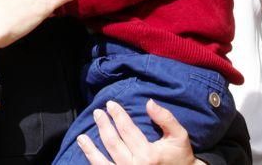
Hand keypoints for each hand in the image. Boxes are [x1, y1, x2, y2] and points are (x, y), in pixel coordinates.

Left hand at [77, 100, 200, 164]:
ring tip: (81, 137)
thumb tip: (149, 102)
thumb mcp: (178, 136)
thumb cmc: (180, 156)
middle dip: (103, 126)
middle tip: (97, 112)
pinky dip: (94, 163)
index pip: (127, 130)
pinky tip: (87, 155)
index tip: (110, 104)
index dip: (118, 115)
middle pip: (113, 143)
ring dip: (90, 150)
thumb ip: (165, 118)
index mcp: (148, 155)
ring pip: (103, 162)